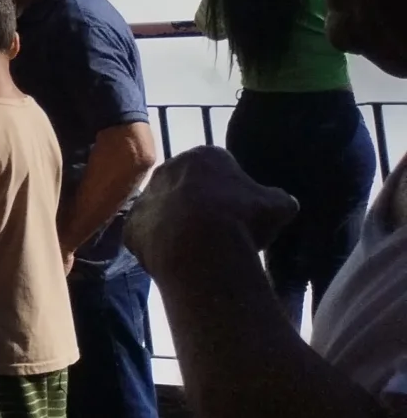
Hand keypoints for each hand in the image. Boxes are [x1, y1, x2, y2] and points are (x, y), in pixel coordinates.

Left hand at [128, 146, 296, 281]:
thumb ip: (278, 200)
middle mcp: (169, 169)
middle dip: (201, 204)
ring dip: (178, 225)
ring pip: (165, 210)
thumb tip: (285, 202)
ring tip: (199, 249)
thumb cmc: (242, 218)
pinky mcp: (131, 224)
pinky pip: (148, 235)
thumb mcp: (278, 206)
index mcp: (204, 156)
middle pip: (187, 186)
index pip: (219, 167)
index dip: (232, 190)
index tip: (241, 211)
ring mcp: (146, 196)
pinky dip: (161, 246)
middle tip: (219, 230)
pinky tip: (178, 261)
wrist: (200, 245)